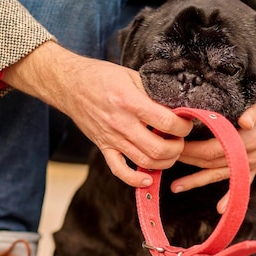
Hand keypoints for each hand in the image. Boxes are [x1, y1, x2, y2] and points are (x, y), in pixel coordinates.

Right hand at [4, 41, 192, 186]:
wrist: (69, 84)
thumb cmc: (101, 76)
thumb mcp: (131, 76)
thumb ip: (152, 92)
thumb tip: (176, 104)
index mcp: (130, 102)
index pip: (167, 122)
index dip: (183, 126)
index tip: (186, 123)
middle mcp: (121, 124)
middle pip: (158, 149)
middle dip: (177, 148)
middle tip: (180, 139)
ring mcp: (112, 138)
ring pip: (144, 162)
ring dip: (164, 162)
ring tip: (170, 152)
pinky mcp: (103, 147)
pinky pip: (120, 170)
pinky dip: (135, 180)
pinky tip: (148, 178)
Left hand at [173, 51, 255, 212]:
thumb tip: (245, 122)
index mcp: (248, 138)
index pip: (213, 147)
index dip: (192, 149)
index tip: (173, 146)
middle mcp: (249, 153)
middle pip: (211, 162)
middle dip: (186, 163)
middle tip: (162, 163)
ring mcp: (254, 160)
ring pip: (220, 174)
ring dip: (198, 181)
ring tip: (175, 188)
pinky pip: (243, 181)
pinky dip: (231, 195)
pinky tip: (221, 209)